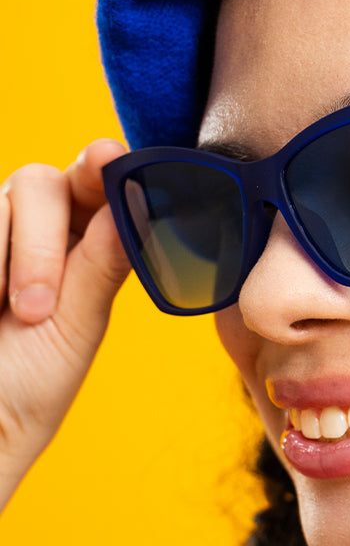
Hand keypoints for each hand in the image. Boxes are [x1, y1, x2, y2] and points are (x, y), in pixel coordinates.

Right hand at [0, 139, 130, 510]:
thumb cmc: (29, 388)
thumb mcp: (76, 323)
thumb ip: (103, 260)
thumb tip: (140, 199)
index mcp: (81, 248)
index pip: (96, 187)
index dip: (104, 167)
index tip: (107, 158)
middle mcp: (33, 233)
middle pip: (44, 182)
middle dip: (43, 240)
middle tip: (37, 307)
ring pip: (5, 198)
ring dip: (16, 257)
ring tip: (12, 315)